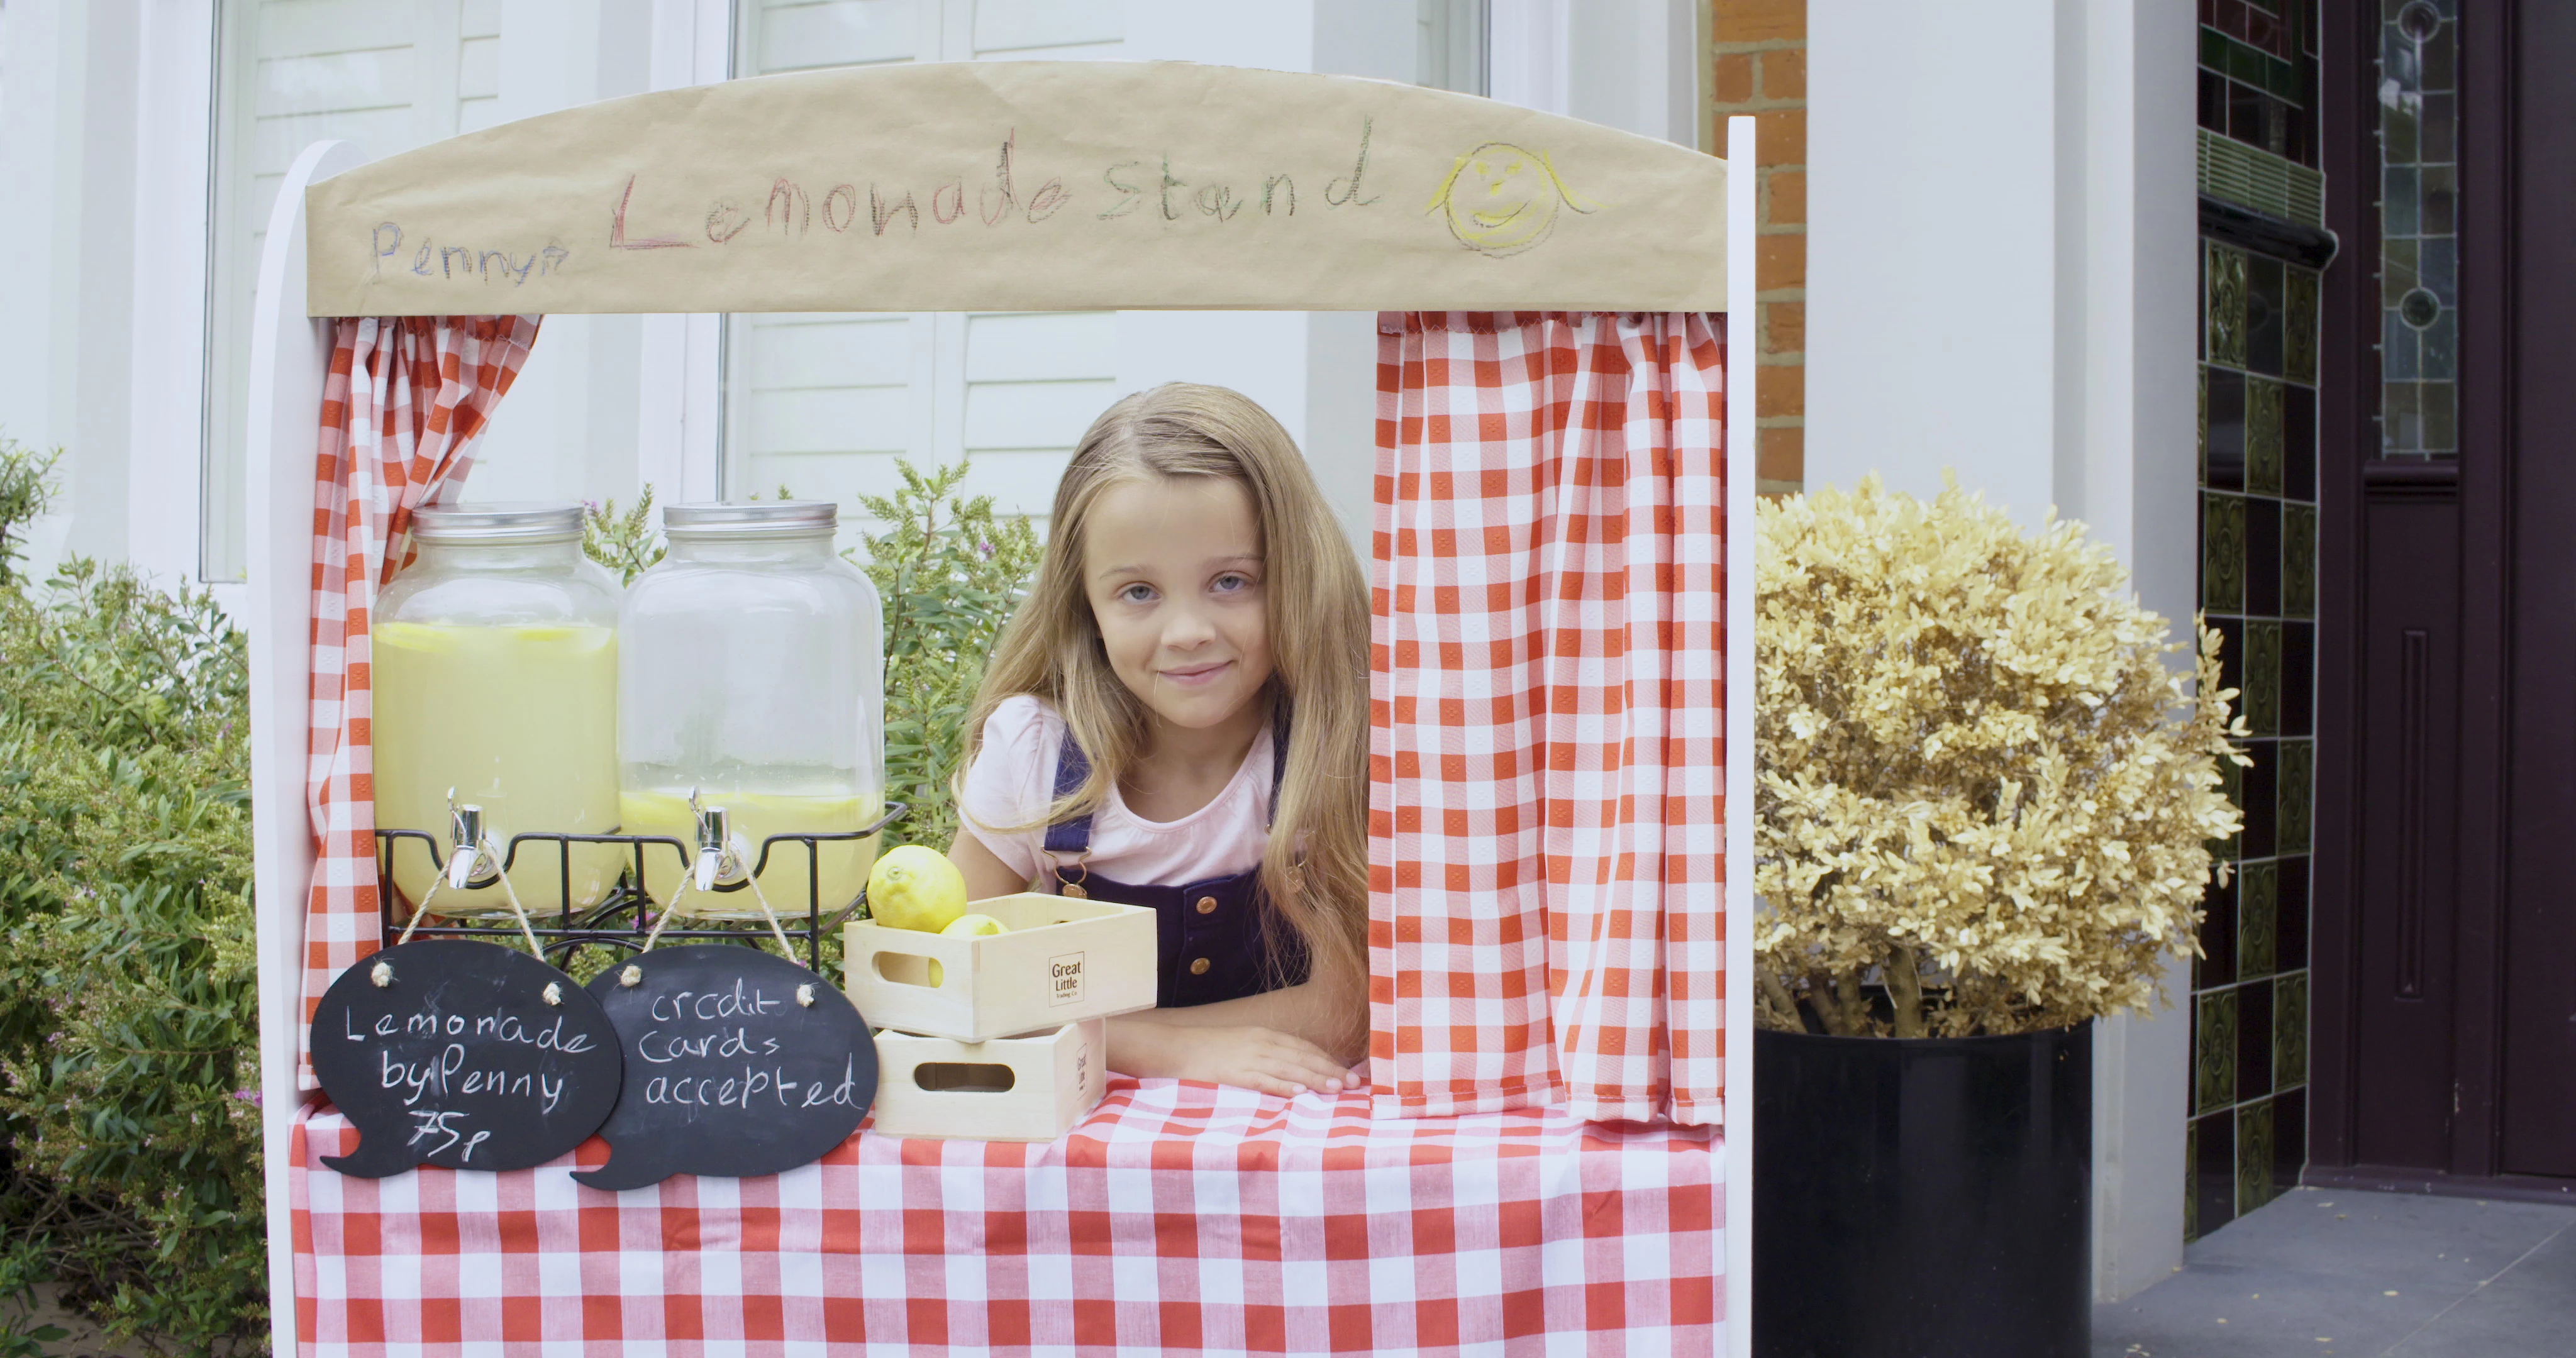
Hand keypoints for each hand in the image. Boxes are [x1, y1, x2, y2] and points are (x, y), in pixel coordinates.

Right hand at [1112, 1017, 1357, 1098]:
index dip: (1327, 1060)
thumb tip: (1292, 1073)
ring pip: (1289, 1069)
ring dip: (1315, 1079)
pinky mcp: (1234, 1073)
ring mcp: (1247, 1058)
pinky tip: (1300, 1094)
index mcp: (1264, 1035)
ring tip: (1337, 1089)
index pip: (1304, 1047)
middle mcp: (1260, 1043)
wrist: (1172, 1047)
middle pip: (1303, 1057)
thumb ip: (1266, 1056)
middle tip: (1354, 1085)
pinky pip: (1263, 1080)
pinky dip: (1283, 1087)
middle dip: (1330, 1070)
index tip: (1349, 1073)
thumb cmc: (1207, 1050)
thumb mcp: (1242, 1046)